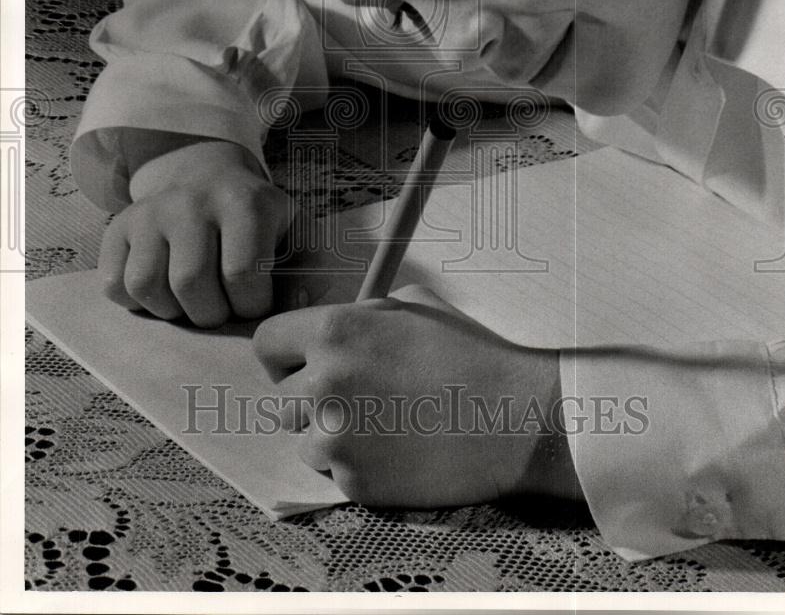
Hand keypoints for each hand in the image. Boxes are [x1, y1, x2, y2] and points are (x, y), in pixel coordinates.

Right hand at [98, 140, 292, 326]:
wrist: (206, 175)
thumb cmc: (256, 219)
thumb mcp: (293, 232)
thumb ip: (308, 270)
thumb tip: (298, 306)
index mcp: (244, 202)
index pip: (241, 275)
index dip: (250, 306)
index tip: (255, 305)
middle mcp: (191, 201)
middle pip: (191, 284)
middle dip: (211, 314)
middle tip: (222, 308)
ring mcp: (149, 212)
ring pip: (147, 286)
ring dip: (172, 312)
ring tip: (193, 302)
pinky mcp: (118, 227)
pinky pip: (115, 285)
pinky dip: (137, 304)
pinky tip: (164, 292)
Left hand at [253, 295, 581, 507]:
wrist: (513, 415)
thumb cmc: (469, 353)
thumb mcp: (413, 306)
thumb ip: (361, 316)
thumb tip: (336, 327)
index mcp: (333, 331)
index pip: (266, 344)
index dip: (284, 356)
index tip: (302, 366)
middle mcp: (323, 383)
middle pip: (280, 400)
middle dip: (311, 400)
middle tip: (357, 399)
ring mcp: (335, 437)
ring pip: (305, 441)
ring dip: (333, 437)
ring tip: (386, 425)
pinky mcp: (354, 483)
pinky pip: (337, 474)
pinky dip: (361, 467)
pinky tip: (402, 450)